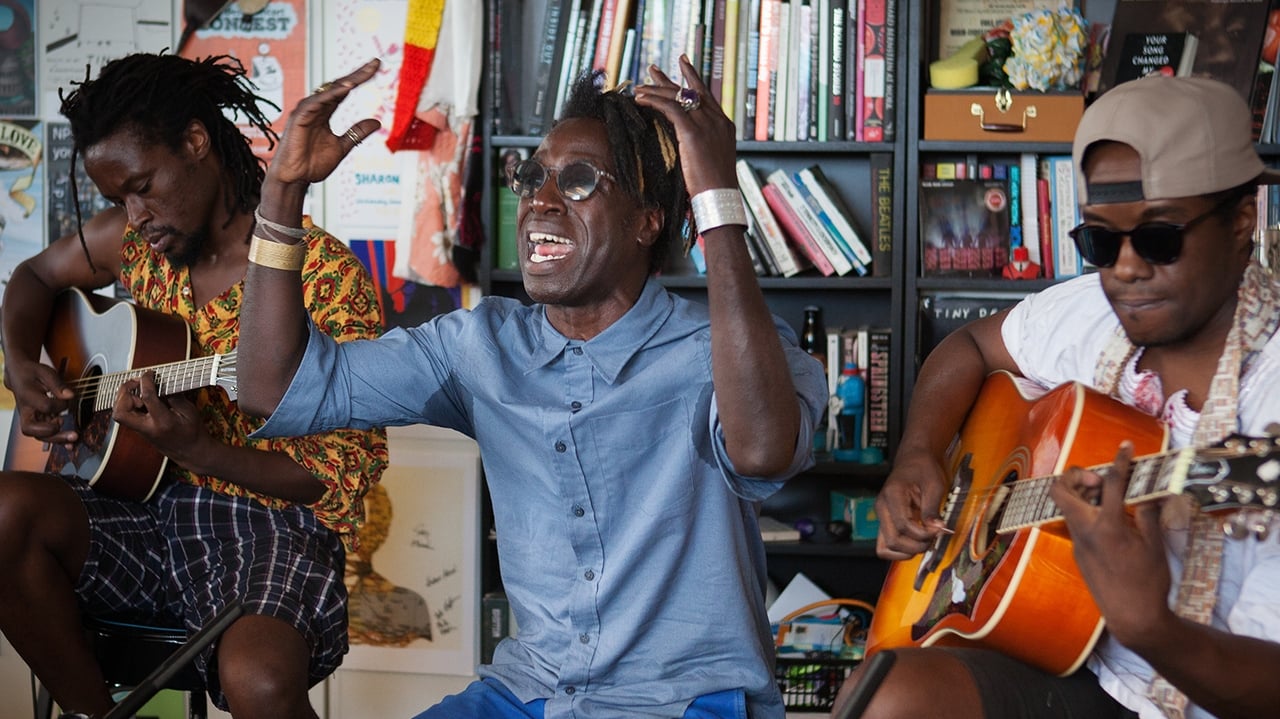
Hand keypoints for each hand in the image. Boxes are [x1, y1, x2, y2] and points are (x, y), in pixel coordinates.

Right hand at [5, 359, 76, 444]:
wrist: (19, 376)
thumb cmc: (32, 373)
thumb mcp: (45, 372)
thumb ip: (57, 384)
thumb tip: (70, 396)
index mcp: (26, 396)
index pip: (45, 406)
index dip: (60, 404)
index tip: (67, 397)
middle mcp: (26, 411)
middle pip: (33, 430)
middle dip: (53, 434)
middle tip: (72, 435)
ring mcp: (31, 418)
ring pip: (39, 435)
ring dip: (57, 439)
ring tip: (74, 438)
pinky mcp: (38, 421)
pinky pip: (46, 434)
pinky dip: (58, 439)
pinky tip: (70, 444)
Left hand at [112, 372, 210, 468]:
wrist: (191, 452)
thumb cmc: (193, 432)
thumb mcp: (190, 411)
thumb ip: (175, 396)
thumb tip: (162, 381)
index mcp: (163, 422)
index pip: (147, 398)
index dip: (146, 381)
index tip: (150, 373)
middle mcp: (148, 428)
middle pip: (120, 411)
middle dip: (123, 393)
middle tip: (135, 383)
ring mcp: (141, 431)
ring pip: (119, 414)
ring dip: (124, 398)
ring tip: (138, 391)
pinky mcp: (139, 430)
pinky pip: (125, 415)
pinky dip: (128, 403)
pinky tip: (140, 399)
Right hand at [264, 58, 382, 189]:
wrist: (295, 179)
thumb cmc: (313, 164)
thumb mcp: (342, 146)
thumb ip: (357, 132)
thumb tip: (377, 121)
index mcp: (325, 112)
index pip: (344, 90)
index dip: (360, 79)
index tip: (376, 67)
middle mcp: (315, 107)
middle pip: (338, 86)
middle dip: (357, 74)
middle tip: (376, 63)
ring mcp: (306, 111)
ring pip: (327, 91)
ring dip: (345, 82)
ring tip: (363, 75)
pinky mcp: (299, 118)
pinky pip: (315, 103)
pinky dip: (329, 96)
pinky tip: (344, 90)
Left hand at [633, 55, 737, 194]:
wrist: (720, 196)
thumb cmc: (715, 186)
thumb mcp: (712, 160)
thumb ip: (703, 145)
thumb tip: (688, 145)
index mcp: (723, 125)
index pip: (705, 95)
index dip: (692, 78)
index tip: (683, 63)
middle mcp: (717, 120)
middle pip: (690, 91)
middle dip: (669, 79)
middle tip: (652, 69)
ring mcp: (706, 124)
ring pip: (678, 98)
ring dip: (655, 90)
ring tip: (638, 87)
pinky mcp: (693, 132)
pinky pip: (670, 109)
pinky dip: (654, 102)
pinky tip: (641, 100)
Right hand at [875, 451, 950, 559]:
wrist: (913, 459)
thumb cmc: (923, 468)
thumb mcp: (934, 485)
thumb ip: (933, 509)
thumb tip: (937, 529)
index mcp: (892, 495)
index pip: (903, 525)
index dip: (923, 533)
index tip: (939, 530)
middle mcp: (882, 507)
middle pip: (893, 540)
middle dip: (916, 546)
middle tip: (933, 538)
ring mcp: (881, 516)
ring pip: (885, 547)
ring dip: (906, 552)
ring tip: (924, 542)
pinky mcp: (885, 522)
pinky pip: (886, 545)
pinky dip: (900, 551)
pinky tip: (915, 543)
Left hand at [1050, 441, 1173, 647]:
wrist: (1132, 617)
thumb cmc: (1148, 583)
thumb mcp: (1155, 545)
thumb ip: (1148, 514)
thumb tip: (1149, 493)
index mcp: (1108, 525)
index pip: (1112, 483)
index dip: (1120, 460)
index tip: (1126, 445)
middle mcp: (1085, 531)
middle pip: (1060, 490)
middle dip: (1076, 475)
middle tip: (1101, 481)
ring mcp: (1077, 542)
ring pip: (1066, 506)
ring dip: (1082, 494)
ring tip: (1109, 497)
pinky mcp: (1078, 552)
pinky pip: (1075, 523)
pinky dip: (1088, 512)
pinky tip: (1111, 519)